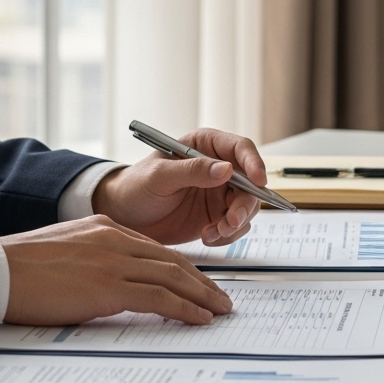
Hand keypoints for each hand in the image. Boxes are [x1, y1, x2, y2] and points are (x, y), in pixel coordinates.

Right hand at [0, 215, 232, 326]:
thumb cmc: (19, 268)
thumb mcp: (63, 252)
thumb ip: (90, 261)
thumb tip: (102, 286)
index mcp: (104, 228)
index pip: (155, 250)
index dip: (181, 268)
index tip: (197, 282)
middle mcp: (115, 239)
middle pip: (172, 260)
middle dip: (201, 282)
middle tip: (221, 299)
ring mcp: (114, 262)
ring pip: (173, 277)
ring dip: (202, 296)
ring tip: (220, 311)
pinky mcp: (109, 286)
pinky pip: (159, 297)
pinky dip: (185, 308)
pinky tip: (199, 318)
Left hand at [92, 128, 266, 246]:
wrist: (125, 217)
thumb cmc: (136, 187)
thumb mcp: (159, 176)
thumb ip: (192, 171)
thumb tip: (225, 170)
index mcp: (205, 146)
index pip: (240, 149)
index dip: (254, 163)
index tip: (258, 181)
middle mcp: (218, 168)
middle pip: (250, 182)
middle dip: (244, 204)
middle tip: (229, 221)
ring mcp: (220, 193)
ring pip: (247, 207)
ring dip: (235, 223)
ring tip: (212, 232)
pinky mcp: (218, 215)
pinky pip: (237, 226)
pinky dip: (227, 235)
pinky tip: (207, 236)